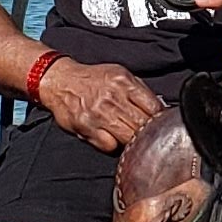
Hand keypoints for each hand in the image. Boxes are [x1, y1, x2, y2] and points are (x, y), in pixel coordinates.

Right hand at [38, 58, 161, 155]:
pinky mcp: (87, 128)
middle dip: (148, 132)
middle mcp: (112, 98)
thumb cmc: (92, 81)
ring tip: (131, 139)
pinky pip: (110, 146)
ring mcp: (99, 114)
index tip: (161, 125)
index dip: (161, 119)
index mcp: (124, 82)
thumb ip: (140, 91)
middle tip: (148, 136)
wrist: (60, 82)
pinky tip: (113, 139)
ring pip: (129, 137)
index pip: (154, 106)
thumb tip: (160, 108)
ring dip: (133, 141)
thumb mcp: (119, 75)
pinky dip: (114, 146)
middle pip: (143, 124)